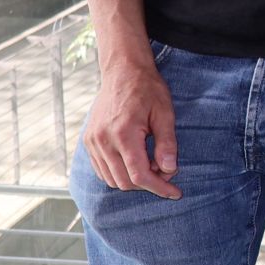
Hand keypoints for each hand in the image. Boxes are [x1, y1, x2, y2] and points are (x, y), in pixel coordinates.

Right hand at [83, 49, 179, 197]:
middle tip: (167, 172)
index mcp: (123, 134)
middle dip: (148, 184)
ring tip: (153, 163)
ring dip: (133, 180)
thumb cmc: (147, 89)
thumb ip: (167, 143)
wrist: (123, 72)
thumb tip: (170, 170)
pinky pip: (102, 169)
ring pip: (111, 179)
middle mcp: (102, 141)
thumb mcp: (165, 113)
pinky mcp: (88, 142)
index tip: (175, 193)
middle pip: (124, 182)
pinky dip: (119, 173)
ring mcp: (92, 142)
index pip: (140, 175)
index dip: (159, 188)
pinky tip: (136, 161)